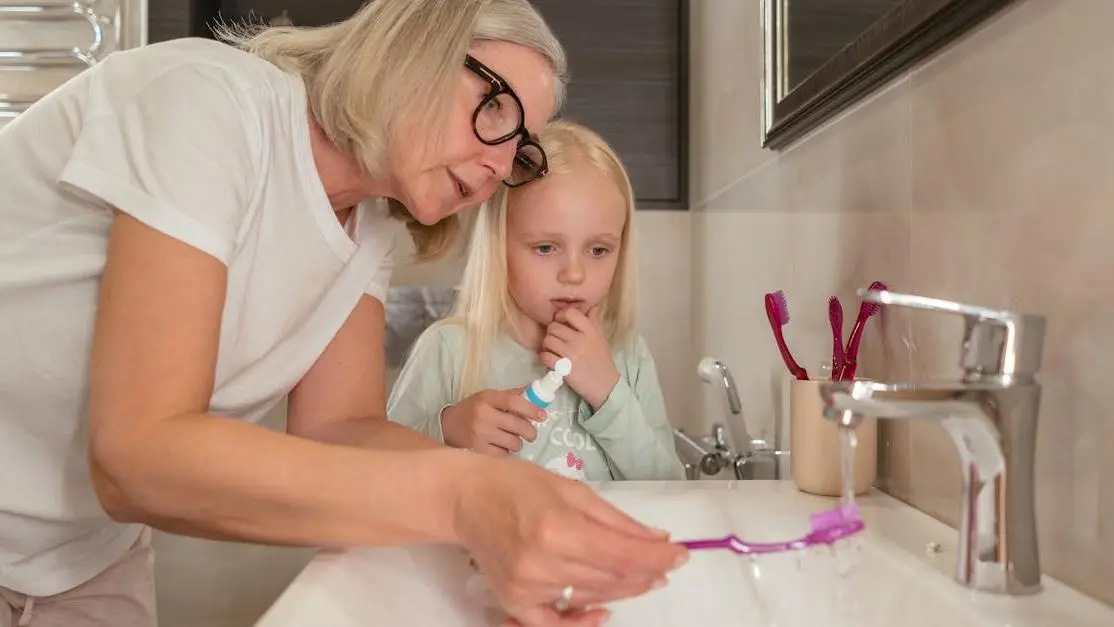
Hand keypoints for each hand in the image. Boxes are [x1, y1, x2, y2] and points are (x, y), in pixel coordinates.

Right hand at [442, 388, 547, 455]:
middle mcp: (484, 415)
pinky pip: (504, 455)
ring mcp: (480, 435)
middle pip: (518, 426)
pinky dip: (506, 453)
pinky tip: (499, 447)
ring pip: (514, 443)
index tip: (543, 416)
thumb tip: (536, 391)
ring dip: (517, 443)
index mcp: (487, 398)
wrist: (447, 425)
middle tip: (531, 434)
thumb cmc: (473, 410)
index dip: (531, 409)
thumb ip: (511, 395)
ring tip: (510, 440)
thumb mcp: (489, 397)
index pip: (514, 402)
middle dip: (530, 432)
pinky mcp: (477, 451)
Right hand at [453, 458, 688, 626]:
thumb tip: (655, 538)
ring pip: (593, 597)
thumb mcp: (572, 489)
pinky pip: (555, 625)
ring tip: (642, 576)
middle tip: (666, 564)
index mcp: (559, 528)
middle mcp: (544, 562)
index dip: (658, 557)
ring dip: (625, 589)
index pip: (624, 554)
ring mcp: (528, 587)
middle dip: (647, 573)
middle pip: (613, 579)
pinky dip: (582, 621)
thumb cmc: (516, 484)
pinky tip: (604, 609)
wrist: (466, 498)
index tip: (681, 554)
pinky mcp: (515, 601)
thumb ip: (616, 519)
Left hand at [539, 307, 619, 410]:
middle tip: (555, 339)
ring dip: (546, 345)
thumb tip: (591, 306)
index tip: (561, 322)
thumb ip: (594, 321)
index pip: (570, 313)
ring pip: (547, 340)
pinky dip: (544, 357)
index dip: (561, 316)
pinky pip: (545, 356)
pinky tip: (549, 360)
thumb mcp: (601, 338)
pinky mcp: (564, 368)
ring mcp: (572, 354)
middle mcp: (581, 340)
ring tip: (552, 350)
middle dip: (551, 333)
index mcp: (590, 331)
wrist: (606, 386)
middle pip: (553, 327)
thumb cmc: (602, 360)